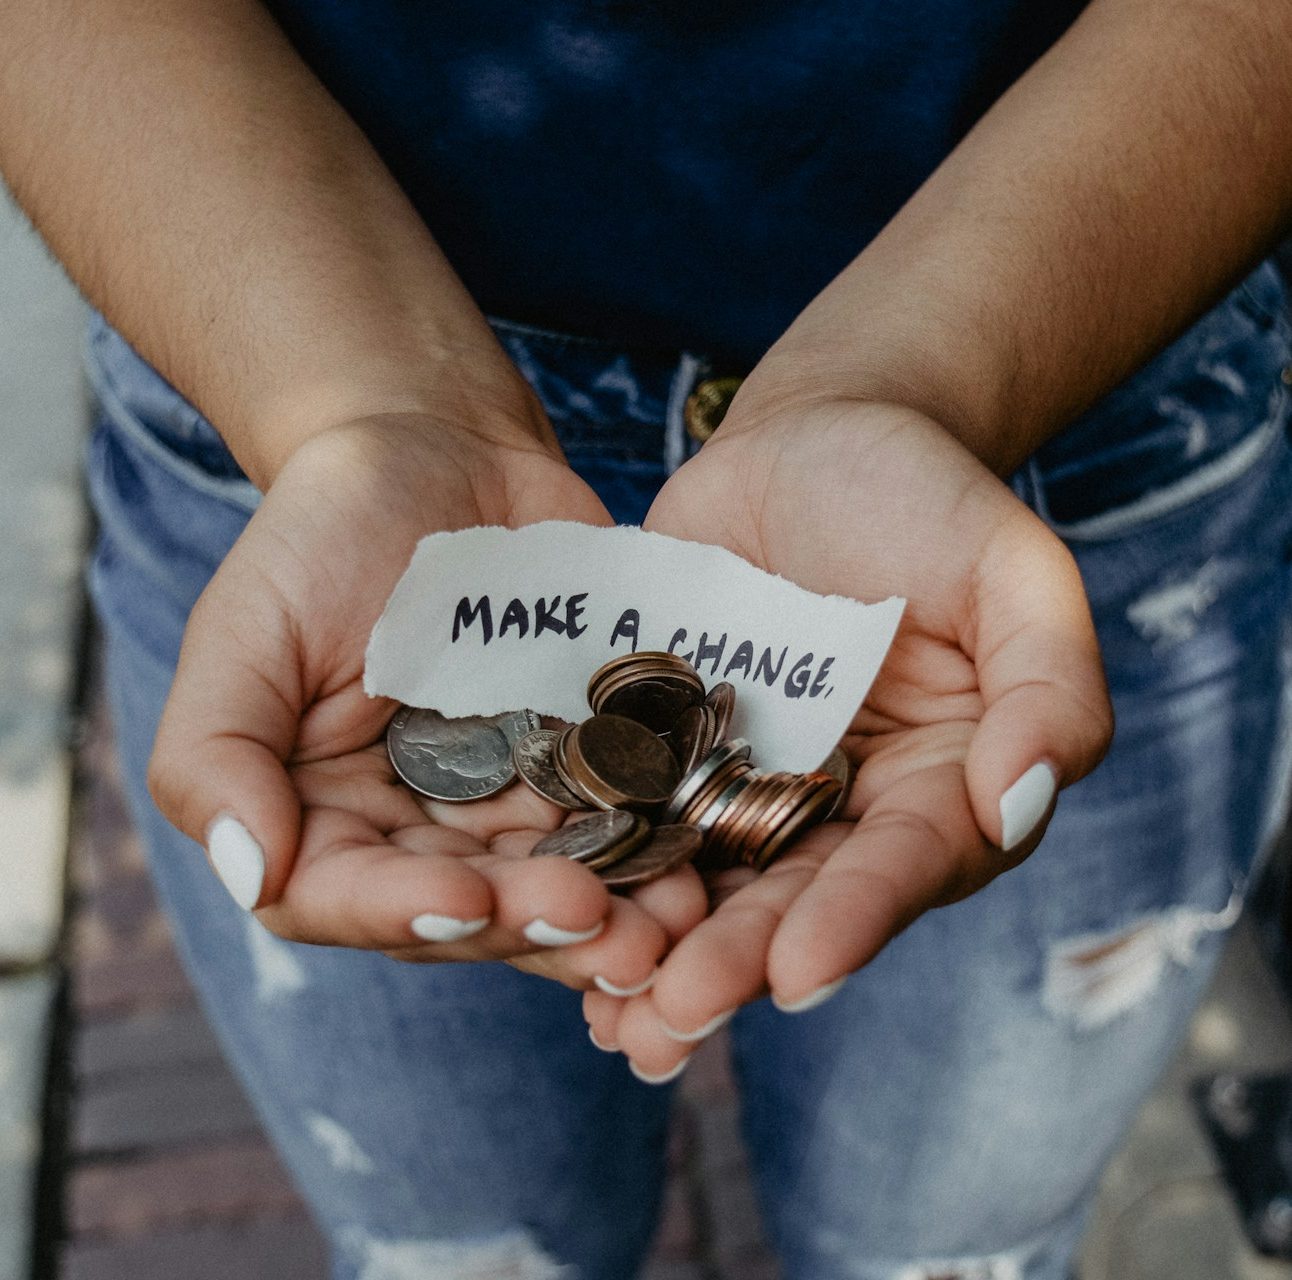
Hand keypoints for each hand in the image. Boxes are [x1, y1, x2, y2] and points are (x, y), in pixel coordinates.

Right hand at [148, 412, 706, 990]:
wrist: (440, 451)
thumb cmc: (325, 533)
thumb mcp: (246, 629)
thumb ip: (216, 753)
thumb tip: (250, 872)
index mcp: (324, 816)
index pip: (348, 897)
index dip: (405, 911)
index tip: (469, 898)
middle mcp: (419, 829)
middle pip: (472, 911)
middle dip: (535, 926)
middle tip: (605, 929)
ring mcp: (511, 800)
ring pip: (559, 883)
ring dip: (618, 914)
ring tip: (675, 922)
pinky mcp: (586, 762)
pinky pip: (624, 818)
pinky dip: (661, 845)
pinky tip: (703, 861)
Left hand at [585, 399, 1112, 1073]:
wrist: (815, 438)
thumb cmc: (927, 496)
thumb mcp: (1013, 571)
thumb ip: (1048, 686)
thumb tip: (1019, 803)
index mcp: (939, 785)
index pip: (904, 864)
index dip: (856, 919)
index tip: (798, 972)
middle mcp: (843, 806)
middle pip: (794, 897)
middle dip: (736, 961)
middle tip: (674, 1017)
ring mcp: (748, 781)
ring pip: (707, 881)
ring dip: (659, 950)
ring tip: (610, 1015)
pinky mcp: (668, 748)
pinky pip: (634, 814)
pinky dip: (601, 868)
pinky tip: (551, 922)